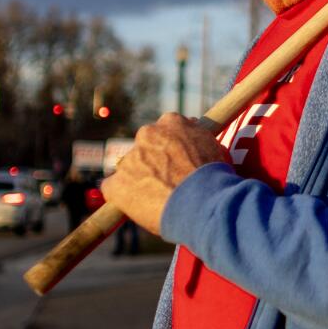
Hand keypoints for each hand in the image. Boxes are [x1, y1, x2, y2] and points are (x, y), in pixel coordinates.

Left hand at [108, 113, 229, 233]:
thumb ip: (197, 139)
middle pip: (144, 148)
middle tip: (167, 182)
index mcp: (171, 122)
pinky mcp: (117, 183)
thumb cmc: (214, 177)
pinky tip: (138, 206)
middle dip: (152, 163)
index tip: (176, 162)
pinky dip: (122, 197)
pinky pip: (112, 188)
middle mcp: (147, 134)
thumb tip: (193, 138)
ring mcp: (130, 159)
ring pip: (129, 169)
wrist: (203, 202)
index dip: (170, 149)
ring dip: (139, 180)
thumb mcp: (213, 146)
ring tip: (158, 199)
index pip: (165, 131)